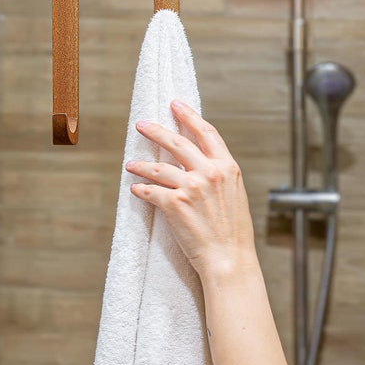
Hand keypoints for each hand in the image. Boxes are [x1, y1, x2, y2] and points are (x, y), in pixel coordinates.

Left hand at [127, 99, 257, 280]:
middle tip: (142, 124)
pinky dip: (141, 190)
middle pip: (177, 142)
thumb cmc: (233, 232)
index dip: (189, 116)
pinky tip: (135, 189)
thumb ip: (218, 174)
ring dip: (141, 165)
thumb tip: (198, 161)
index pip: (206, 132)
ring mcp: (191, 187)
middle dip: (156, 131)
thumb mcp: (234, 194)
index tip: (175, 105)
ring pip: (158, 168)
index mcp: (227, 167)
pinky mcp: (175, 204)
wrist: (229, 259)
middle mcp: (209, 172)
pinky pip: (151, 191)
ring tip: (130, 164)